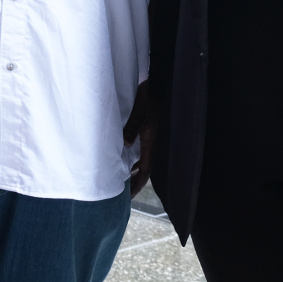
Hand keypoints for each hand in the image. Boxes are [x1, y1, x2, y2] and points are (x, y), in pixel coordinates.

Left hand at [122, 82, 156, 197]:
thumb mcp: (140, 112)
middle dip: (135, 182)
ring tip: (123, 180)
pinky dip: (135, 159)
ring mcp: (152, 139)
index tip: (128, 196)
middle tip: (123, 193)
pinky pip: (142, 151)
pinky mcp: (149, 132)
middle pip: (145, 169)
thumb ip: (132, 128)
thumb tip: (125, 145)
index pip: (145, 171)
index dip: (137, 184)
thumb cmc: (150, 98)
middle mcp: (153, 144)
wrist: (159, 85)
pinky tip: (126, 160)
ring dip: (134, 171)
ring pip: (143, 161)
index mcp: (152, 143)